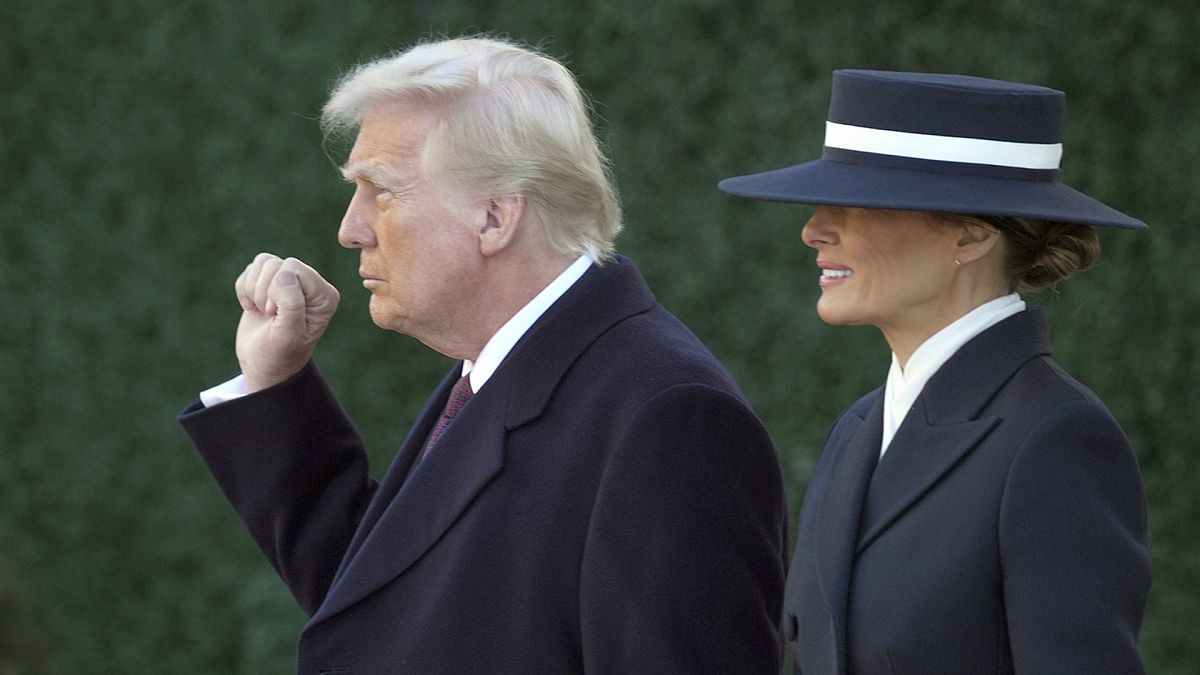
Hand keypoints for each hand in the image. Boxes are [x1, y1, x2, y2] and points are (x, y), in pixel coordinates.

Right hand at [234, 253, 339, 391]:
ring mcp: (290, 281)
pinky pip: (251, 268)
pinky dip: (244, 288)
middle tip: (270, 314)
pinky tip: (253, 307)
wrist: (263, 364)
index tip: (276, 315)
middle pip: (278, 264)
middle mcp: (311, 284)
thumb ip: (291, 303)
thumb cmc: (279, 354)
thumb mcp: (287, 334)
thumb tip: (284, 273)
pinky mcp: (270, 281)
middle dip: (264, 290)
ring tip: (263, 311)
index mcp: (325, 295)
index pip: (293, 269)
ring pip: (264, 262)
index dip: (277, 290)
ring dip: (254, 289)